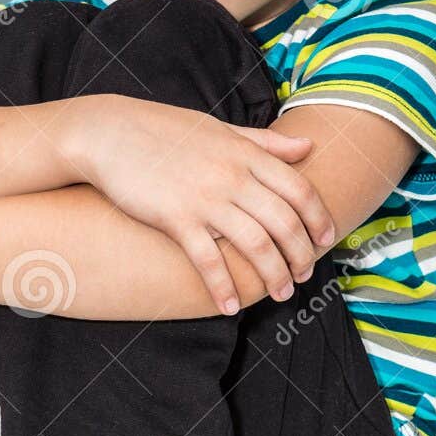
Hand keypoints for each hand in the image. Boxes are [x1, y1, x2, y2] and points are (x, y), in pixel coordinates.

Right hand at [72, 95, 335, 312]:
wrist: (110, 133)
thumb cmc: (165, 131)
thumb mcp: (220, 129)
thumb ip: (265, 142)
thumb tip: (307, 146)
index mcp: (246, 153)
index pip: (299, 189)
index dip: (319, 219)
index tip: (326, 241)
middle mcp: (232, 176)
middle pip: (284, 223)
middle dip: (300, 255)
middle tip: (303, 276)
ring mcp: (205, 198)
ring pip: (256, 245)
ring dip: (273, 276)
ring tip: (279, 294)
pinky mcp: (175, 218)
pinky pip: (208, 260)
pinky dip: (222, 287)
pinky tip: (230, 306)